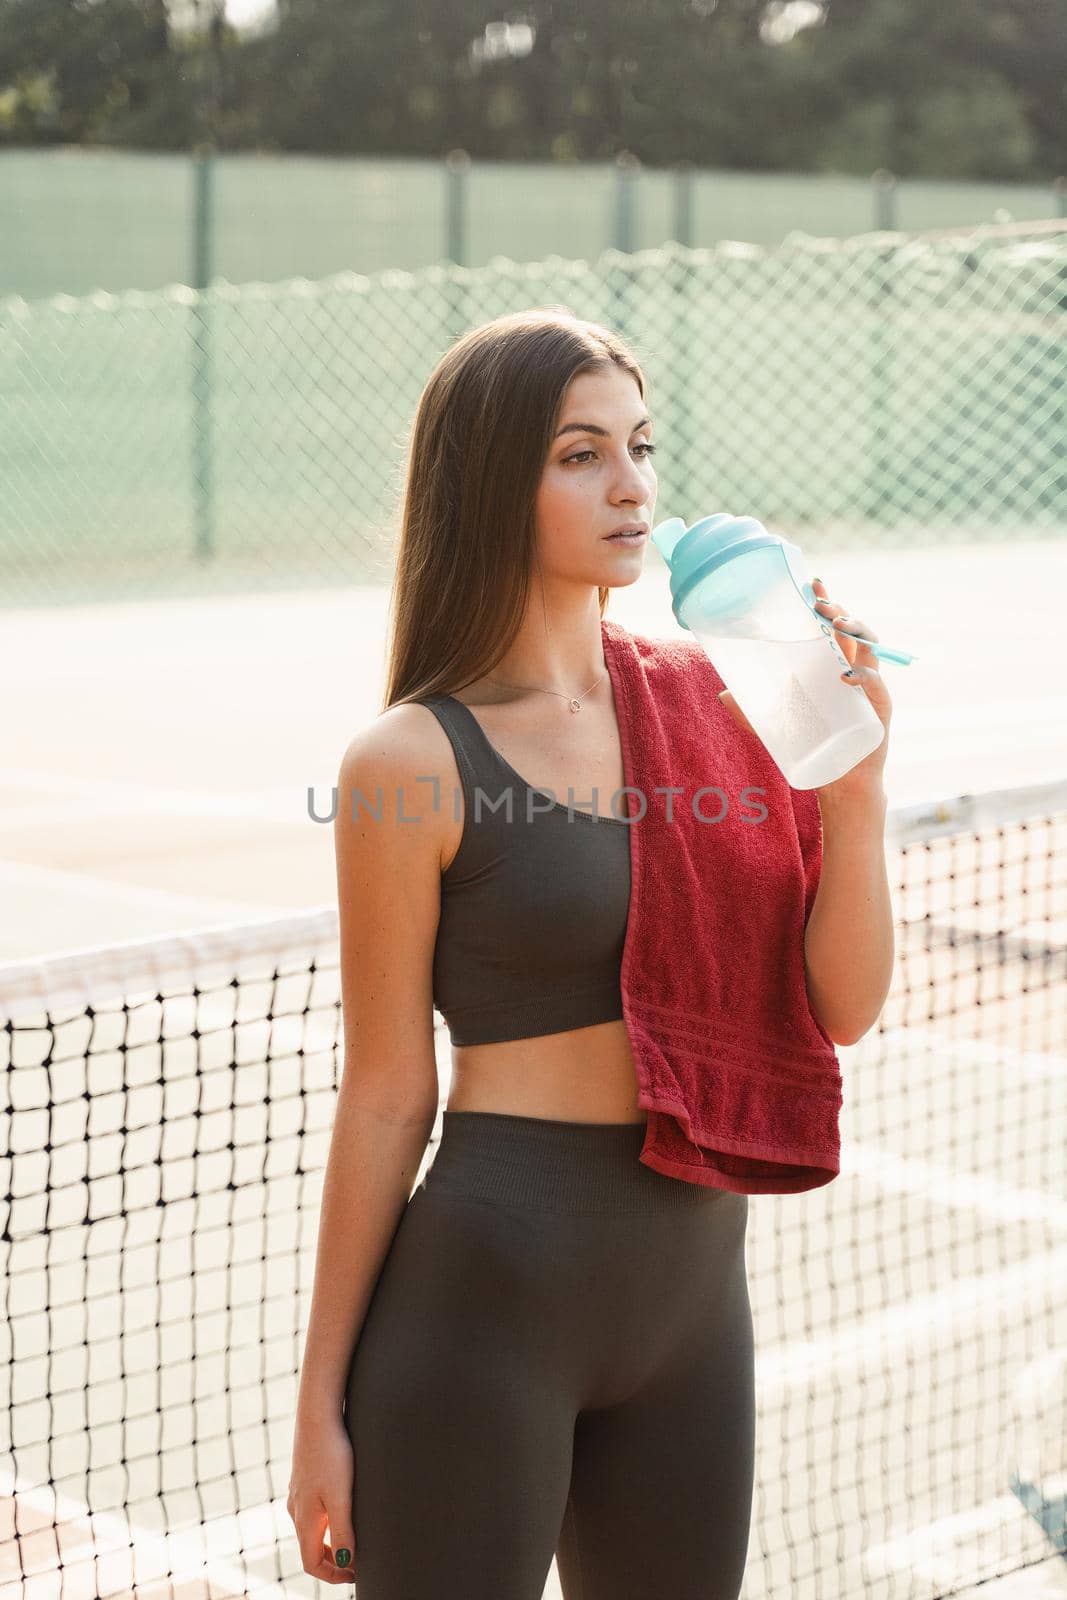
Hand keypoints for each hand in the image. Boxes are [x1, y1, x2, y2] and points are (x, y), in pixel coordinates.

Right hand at [287, 1411, 357, 1583]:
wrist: (317, 1416)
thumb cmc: (331, 1455)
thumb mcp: (341, 1497)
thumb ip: (342, 1531)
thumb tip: (346, 1562)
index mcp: (304, 1520)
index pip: (311, 1563)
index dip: (333, 1575)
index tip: (356, 1574)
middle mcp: (296, 1510)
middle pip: (310, 1548)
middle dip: (332, 1560)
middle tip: (357, 1561)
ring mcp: (298, 1493)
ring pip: (311, 1529)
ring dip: (329, 1541)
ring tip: (353, 1538)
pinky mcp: (303, 1478)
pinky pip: (312, 1510)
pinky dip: (326, 1521)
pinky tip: (341, 1508)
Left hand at [716, 576, 892, 795]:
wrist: (840, 781)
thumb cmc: (812, 746)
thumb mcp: (775, 726)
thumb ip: (749, 710)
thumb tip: (721, 694)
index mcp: (831, 665)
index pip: (830, 626)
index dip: (825, 602)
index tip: (812, 583)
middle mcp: (853, 669)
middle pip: (851, 628)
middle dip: (837, 608)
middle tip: (818, 603)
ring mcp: (869, 687)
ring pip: (869, 646)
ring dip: (855, 628)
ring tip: (835, 624)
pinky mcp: (880, 707)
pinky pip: (875, 684)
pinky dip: (862, 676)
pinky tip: (845, 676)